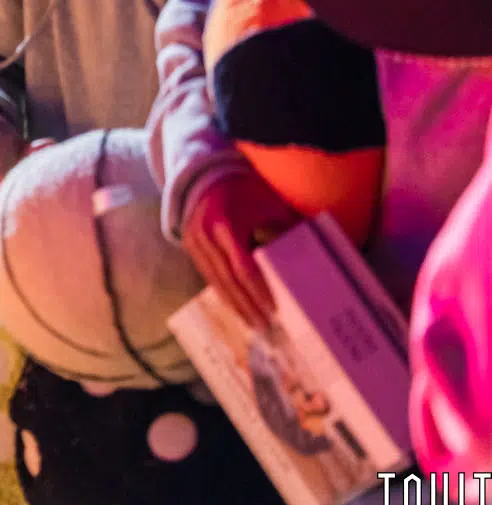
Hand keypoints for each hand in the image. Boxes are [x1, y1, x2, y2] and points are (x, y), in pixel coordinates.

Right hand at [182, 168, 302, 326]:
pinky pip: (208, 275)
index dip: (258, 290)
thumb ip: (288, 227)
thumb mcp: (269, 203)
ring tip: (252, 324)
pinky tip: (237, 306)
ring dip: (234, 304)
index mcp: (225, 224)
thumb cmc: (244, 189)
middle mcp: (205, 235)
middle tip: (264, 327)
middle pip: (227, 279)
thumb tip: (314, 252)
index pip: (242, 266)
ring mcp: (193, 241)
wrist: (206, 177)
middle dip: (247, 305)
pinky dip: (223, 292)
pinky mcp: (189, 246)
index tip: (273, 309)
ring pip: (215, 281)